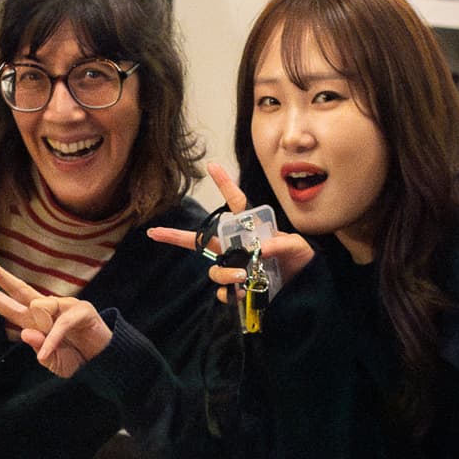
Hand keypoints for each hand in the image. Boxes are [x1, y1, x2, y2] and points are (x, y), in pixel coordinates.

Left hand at [0, 255, 112, 376]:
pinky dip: (53, 338)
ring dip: (42, 328)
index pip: (3, 302)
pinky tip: (49, 349)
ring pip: (40, 306)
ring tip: (55, 345)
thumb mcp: (54, 364)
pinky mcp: (80, 310)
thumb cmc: (77, 359)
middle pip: (17, 288)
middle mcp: (44, 309)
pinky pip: (60, 322)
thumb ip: (40, 353)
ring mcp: (63, 306)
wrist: (104, 361)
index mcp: (32, 320)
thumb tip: (26, 333)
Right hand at [146, 162, 313, 303]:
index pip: (236, 204)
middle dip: (176, 237)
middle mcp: (237, 248)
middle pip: (202, 240)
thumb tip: (262, 249)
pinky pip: (222, 291)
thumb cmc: (301, 261)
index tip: (212, 165)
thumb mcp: (298, 248)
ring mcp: (234, 268)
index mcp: (251, 229)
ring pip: (214, 270)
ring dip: (225, 274)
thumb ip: (283, 244)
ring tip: (243, 278)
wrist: (305, 288)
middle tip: (154, 233)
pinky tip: (239, 293)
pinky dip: (228, 293)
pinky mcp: (236, 288)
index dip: (224, 184)